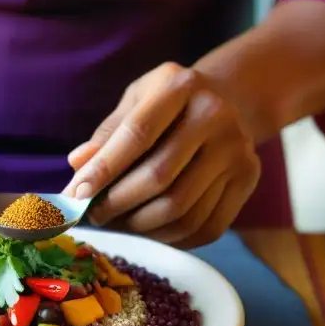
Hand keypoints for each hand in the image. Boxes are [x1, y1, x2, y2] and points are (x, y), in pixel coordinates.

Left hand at [64, 63, 260, 247]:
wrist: (231, 100)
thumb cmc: (169, 104)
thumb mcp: (136, 101)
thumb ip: (107, 133)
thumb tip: (79, 165)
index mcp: (180, 86)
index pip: (137, 133)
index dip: (104, 168)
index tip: (76, 193)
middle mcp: (215, 115)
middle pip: (159, 176)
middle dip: (118, 203)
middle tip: (95, 215)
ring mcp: (237, 149)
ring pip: (181, 209)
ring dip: (141, 226)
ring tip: (119, 223)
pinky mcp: (248, 178)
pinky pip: (206, 226)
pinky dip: (172, 238)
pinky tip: (150, 231)